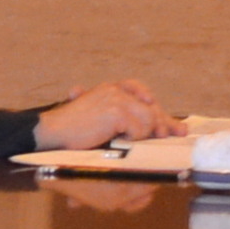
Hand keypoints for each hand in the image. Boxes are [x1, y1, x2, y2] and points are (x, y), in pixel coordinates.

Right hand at [29, 80, 169, 150]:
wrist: (53, 133)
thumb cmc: (74, 131)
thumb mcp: (101, 119)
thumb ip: (122, 119)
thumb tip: (152, 129)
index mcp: (112, 88)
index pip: (144, 95)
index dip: (160, 111)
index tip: (176, 126)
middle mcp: (116, 90)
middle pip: (151, 106)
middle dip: (164, 123)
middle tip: (176, 134)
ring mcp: (116, 99)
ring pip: (149, 118)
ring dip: (144, 133)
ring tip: (131, 140)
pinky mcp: (116, 112)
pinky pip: (139, 128)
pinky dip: (133, 137)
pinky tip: (119, 139)